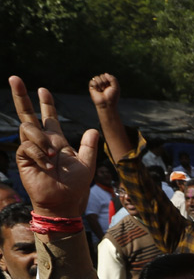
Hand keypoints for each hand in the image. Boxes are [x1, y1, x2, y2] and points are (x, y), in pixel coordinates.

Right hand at [9, 77, 98, 218]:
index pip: (49, 117)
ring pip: (28, 127)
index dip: (46, 103)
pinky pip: (28, 145)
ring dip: (41, 139)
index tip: (43, 89)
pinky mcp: (24, 157)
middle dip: (21, 96)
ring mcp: (32, 148)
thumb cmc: (75, 185)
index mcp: (57, 140)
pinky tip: (46, 165)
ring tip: (52, 157)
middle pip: (28, 114)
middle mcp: (43, 141)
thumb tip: (93, 129)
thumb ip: (89, 146)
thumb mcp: (87, 164)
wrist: (63, 200)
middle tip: (14, 78)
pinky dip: (39, 153)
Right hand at [88, 72, 120, 109]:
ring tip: (102, 90)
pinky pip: (92, 81)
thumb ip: (113, 79)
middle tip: (105, 89)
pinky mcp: (92, 87)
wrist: (107, 104)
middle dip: (104, 82)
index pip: (107, 75)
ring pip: (96, 77)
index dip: (109, 80)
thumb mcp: (116, 87)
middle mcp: (102, 83)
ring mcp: (97, 84)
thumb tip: (105, 74)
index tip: (110, 86)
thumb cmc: (112, 96)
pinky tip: (97, 90)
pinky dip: (95, 85)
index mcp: (108, 82)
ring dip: (100, 84)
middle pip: (102, 75)